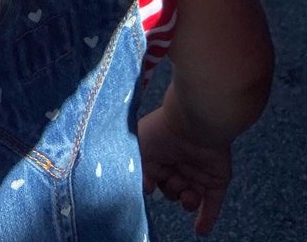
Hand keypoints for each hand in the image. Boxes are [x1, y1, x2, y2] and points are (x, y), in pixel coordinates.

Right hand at [138, 101, 232, 235]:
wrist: (194, 124)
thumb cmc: (162, 131)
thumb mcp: (140, 147)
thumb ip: (139, 169)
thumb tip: (146, 190)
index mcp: (161, 155)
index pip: (156, 178)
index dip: (153, 184)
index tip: (151, 188)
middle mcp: (180, 165)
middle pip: (173, 190)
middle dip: (172, 191)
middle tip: (173, 181)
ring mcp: (199, 174)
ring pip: (191, 199)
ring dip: (187, 203)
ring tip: (188, 196)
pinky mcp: (216, 180)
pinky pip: (212, 204)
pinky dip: (206, 218)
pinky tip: (200, 231)